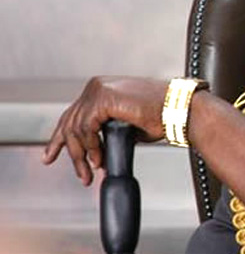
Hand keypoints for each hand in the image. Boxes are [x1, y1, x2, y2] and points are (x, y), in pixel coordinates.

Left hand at [42, 76, 167, 185]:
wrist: (178, 110)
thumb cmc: (161, 116)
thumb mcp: (125, 124)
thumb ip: (106, 130)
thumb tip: (93, 149)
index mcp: (102, 88)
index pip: (73, 114)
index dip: (61, 137)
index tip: (52, 155)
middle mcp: (97, 86)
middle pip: (70, 122)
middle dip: (70, 151)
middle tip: (79, 173)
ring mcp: (98, 90)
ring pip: (76, 127)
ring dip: (83, 154)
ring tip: (93, 170)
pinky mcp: (104, 98)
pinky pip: (86, 127)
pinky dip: (91, 146)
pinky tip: (99, 158)